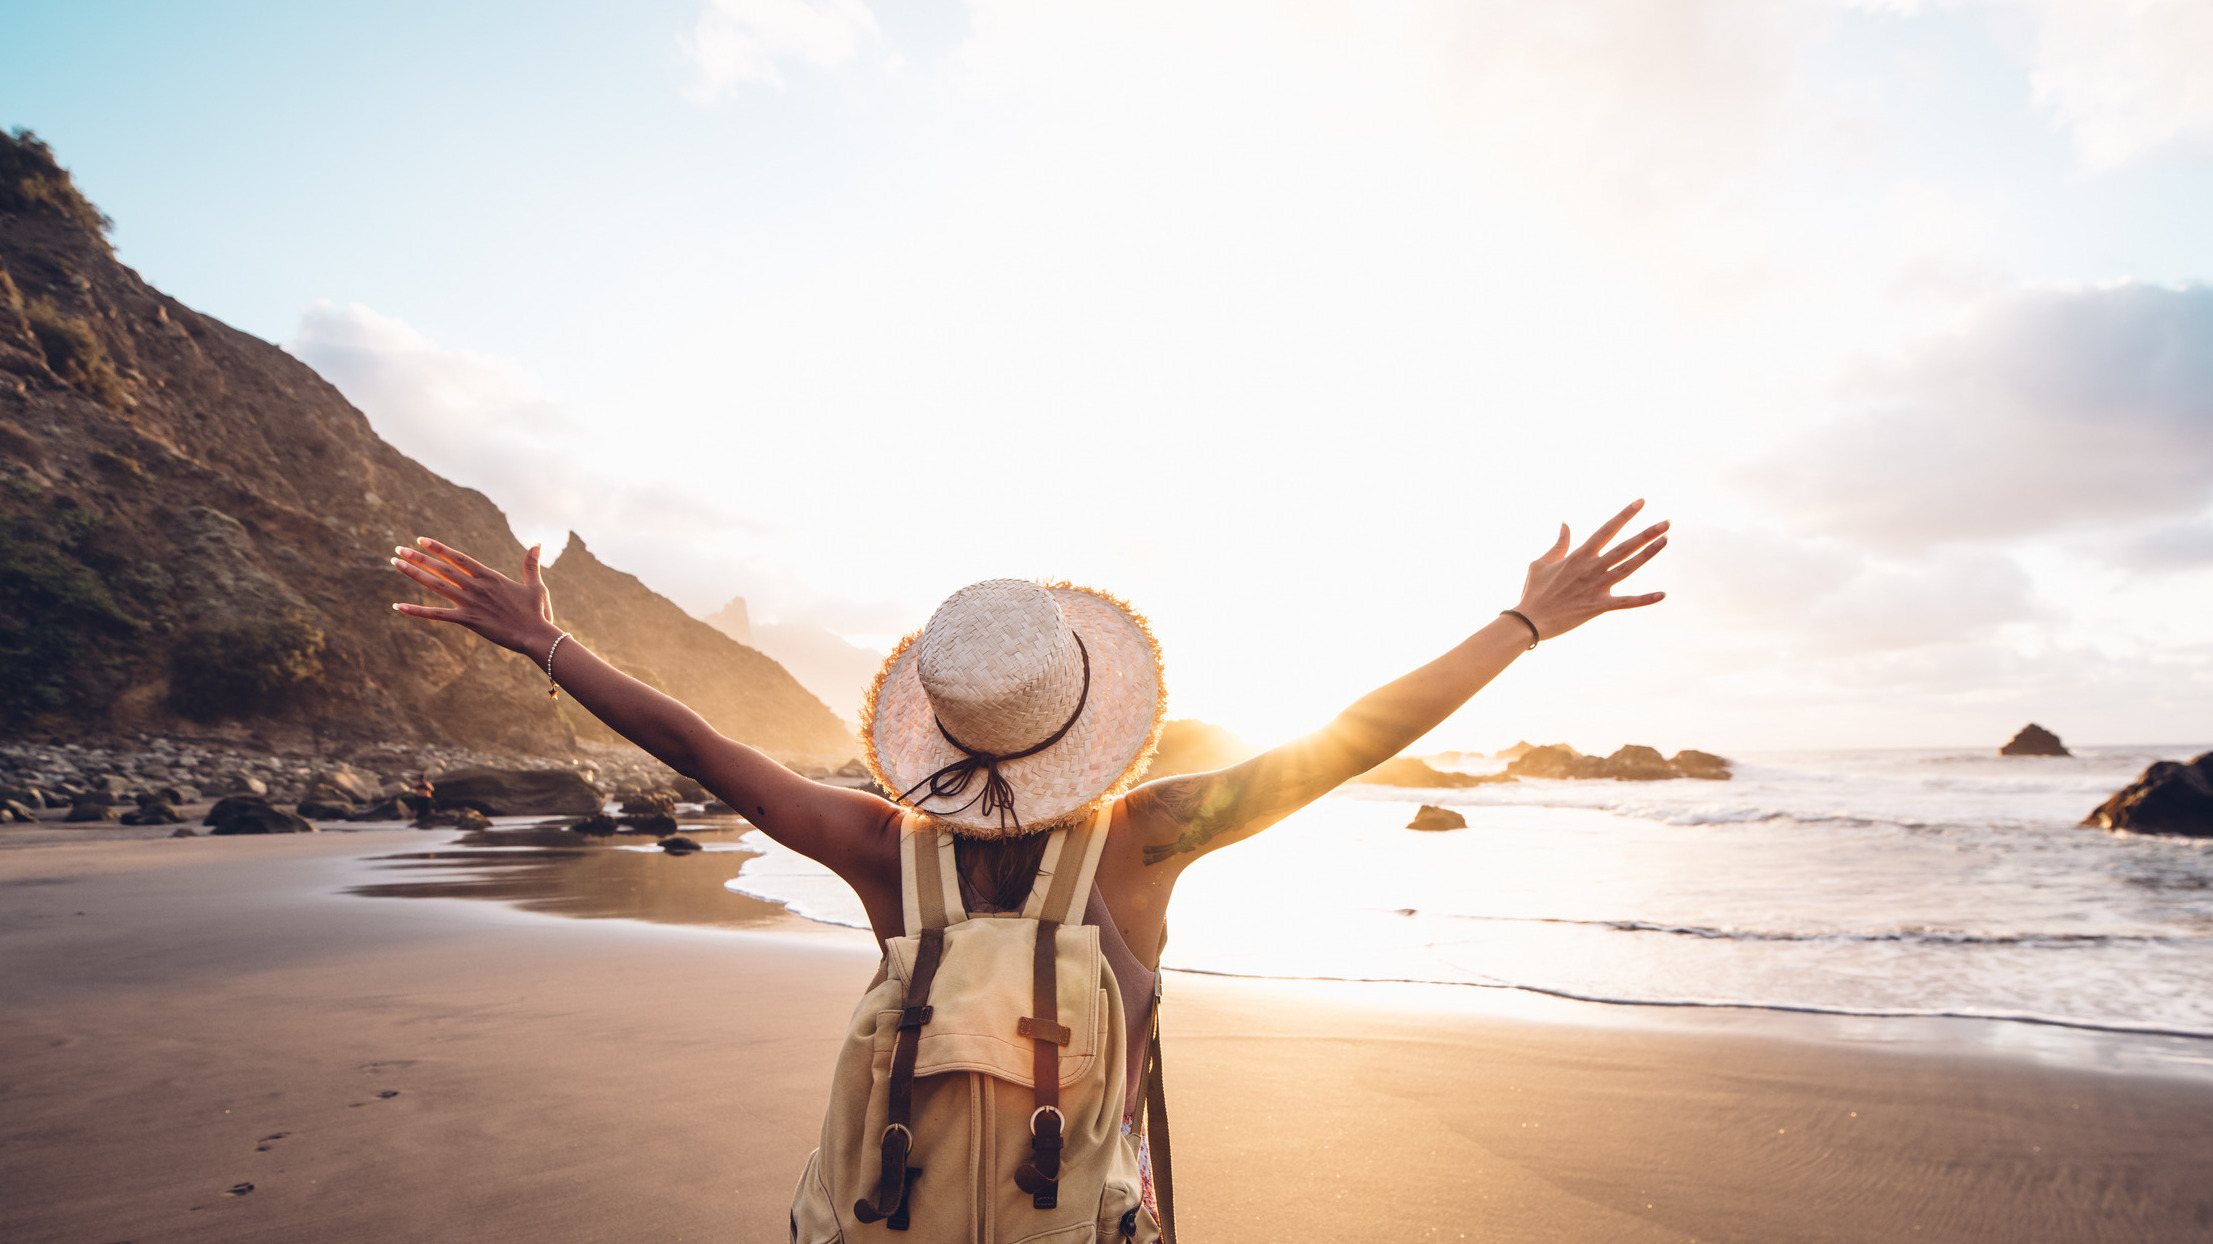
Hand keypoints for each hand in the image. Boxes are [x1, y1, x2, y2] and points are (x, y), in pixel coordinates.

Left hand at [390, 538, 559, 655]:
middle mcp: (477, 587)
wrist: (536, 635)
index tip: (422, 540)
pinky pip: (437, 615)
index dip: (439, 548)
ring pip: (436, 585)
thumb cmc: (537, 612)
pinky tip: (399, 606)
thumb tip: (538, 544)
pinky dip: (417, 611)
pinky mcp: (468, 620)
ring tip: (395, 563)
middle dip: (419, 557)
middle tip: (399, 548)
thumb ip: (531, 565)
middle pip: (442, 568)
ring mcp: (471, 603)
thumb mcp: (535, 585)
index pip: (459, 557)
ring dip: (414, 573)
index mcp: (490, 576)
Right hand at [1513, 499, 1667, 640]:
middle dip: (1646, 533)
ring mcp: (1597, 587)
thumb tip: (1565, 523)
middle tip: (1667, 522)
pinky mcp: (1598, 606)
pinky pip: (1626, 602)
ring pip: (1628, 567)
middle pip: (1624, 547)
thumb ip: (1559, 544)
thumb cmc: (1534, 591)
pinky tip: (1662, 594)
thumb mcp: (1541, 563)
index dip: (1624, 515)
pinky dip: (1644, 599)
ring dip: (1648, 554)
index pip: (1606, 530)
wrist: (1530, 621)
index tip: (1641, 502)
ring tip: (1665, 541)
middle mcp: (1591, 568)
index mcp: (1579, 555)